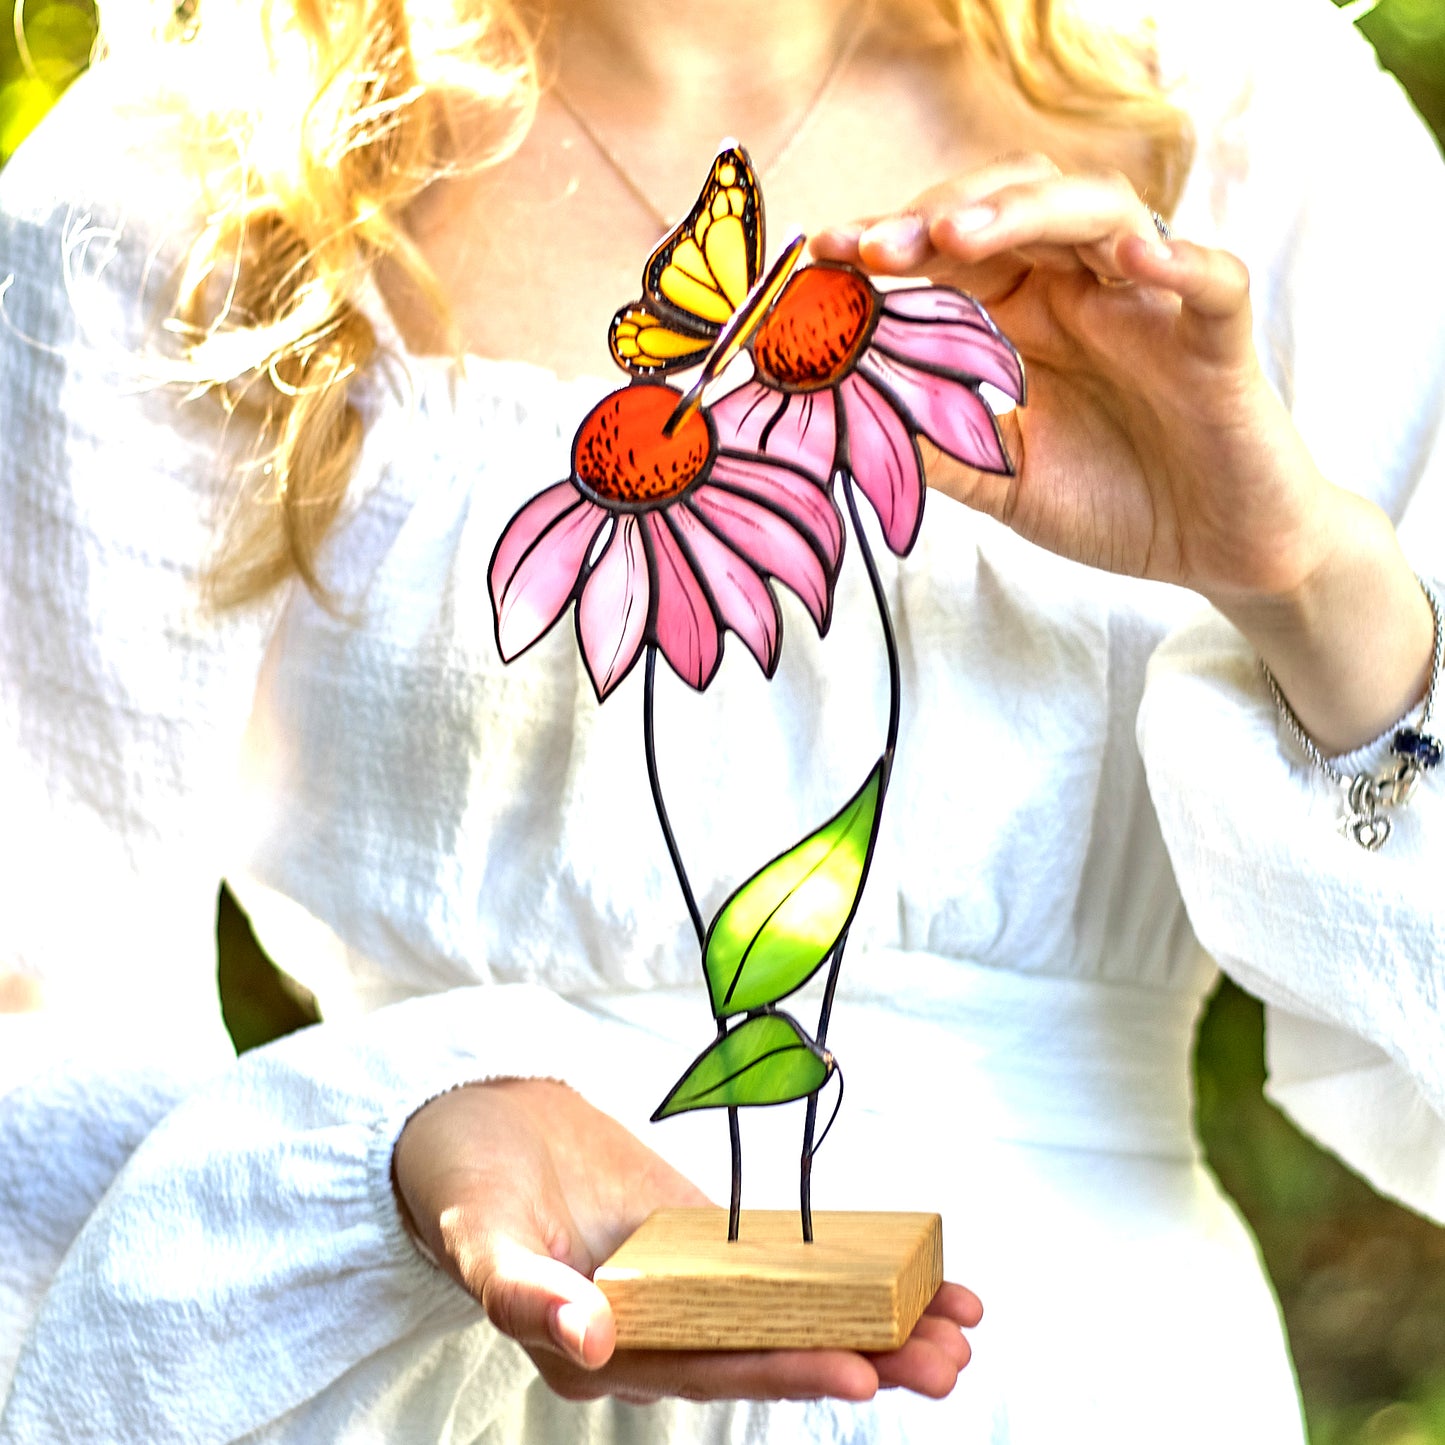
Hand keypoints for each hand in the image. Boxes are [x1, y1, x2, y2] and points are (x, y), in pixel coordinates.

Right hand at [392, 1077, 980, 1403]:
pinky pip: (781, 1265)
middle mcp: (654, 1331)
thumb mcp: (480, 1236)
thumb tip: (587, 1339)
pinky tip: (907, 1271)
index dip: (784, 1371)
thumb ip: (525, 1291)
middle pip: (767, 1354)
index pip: (707, 1369)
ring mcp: (685, 1287)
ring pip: (787, 1315)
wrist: (477, 1128)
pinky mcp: (704, 1244)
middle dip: (861, 1357)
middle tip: (947, 1362)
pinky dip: (842, 1269)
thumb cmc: (466, 1185)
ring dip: (872, 1323)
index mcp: (600, 1352)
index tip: (861, 1370)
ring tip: (957, 1328)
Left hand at [813, 153, 1432, 751]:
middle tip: (876, 249)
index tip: (824, 254)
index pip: (955, 252)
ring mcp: (1153, 305)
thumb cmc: (1116, 503)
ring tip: (956, 234)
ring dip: (1025, 212)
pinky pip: (1212, 281)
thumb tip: (845, 422)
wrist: (1215, 550)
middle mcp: (1085, 291)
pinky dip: (1178, 260)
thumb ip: (935, 447)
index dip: (892, 244)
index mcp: (1028, 315)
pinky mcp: (1220, 340)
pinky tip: (1129, 257)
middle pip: (1015, 207)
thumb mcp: (1002, 478)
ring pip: (1099, 213)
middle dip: (940, 216)